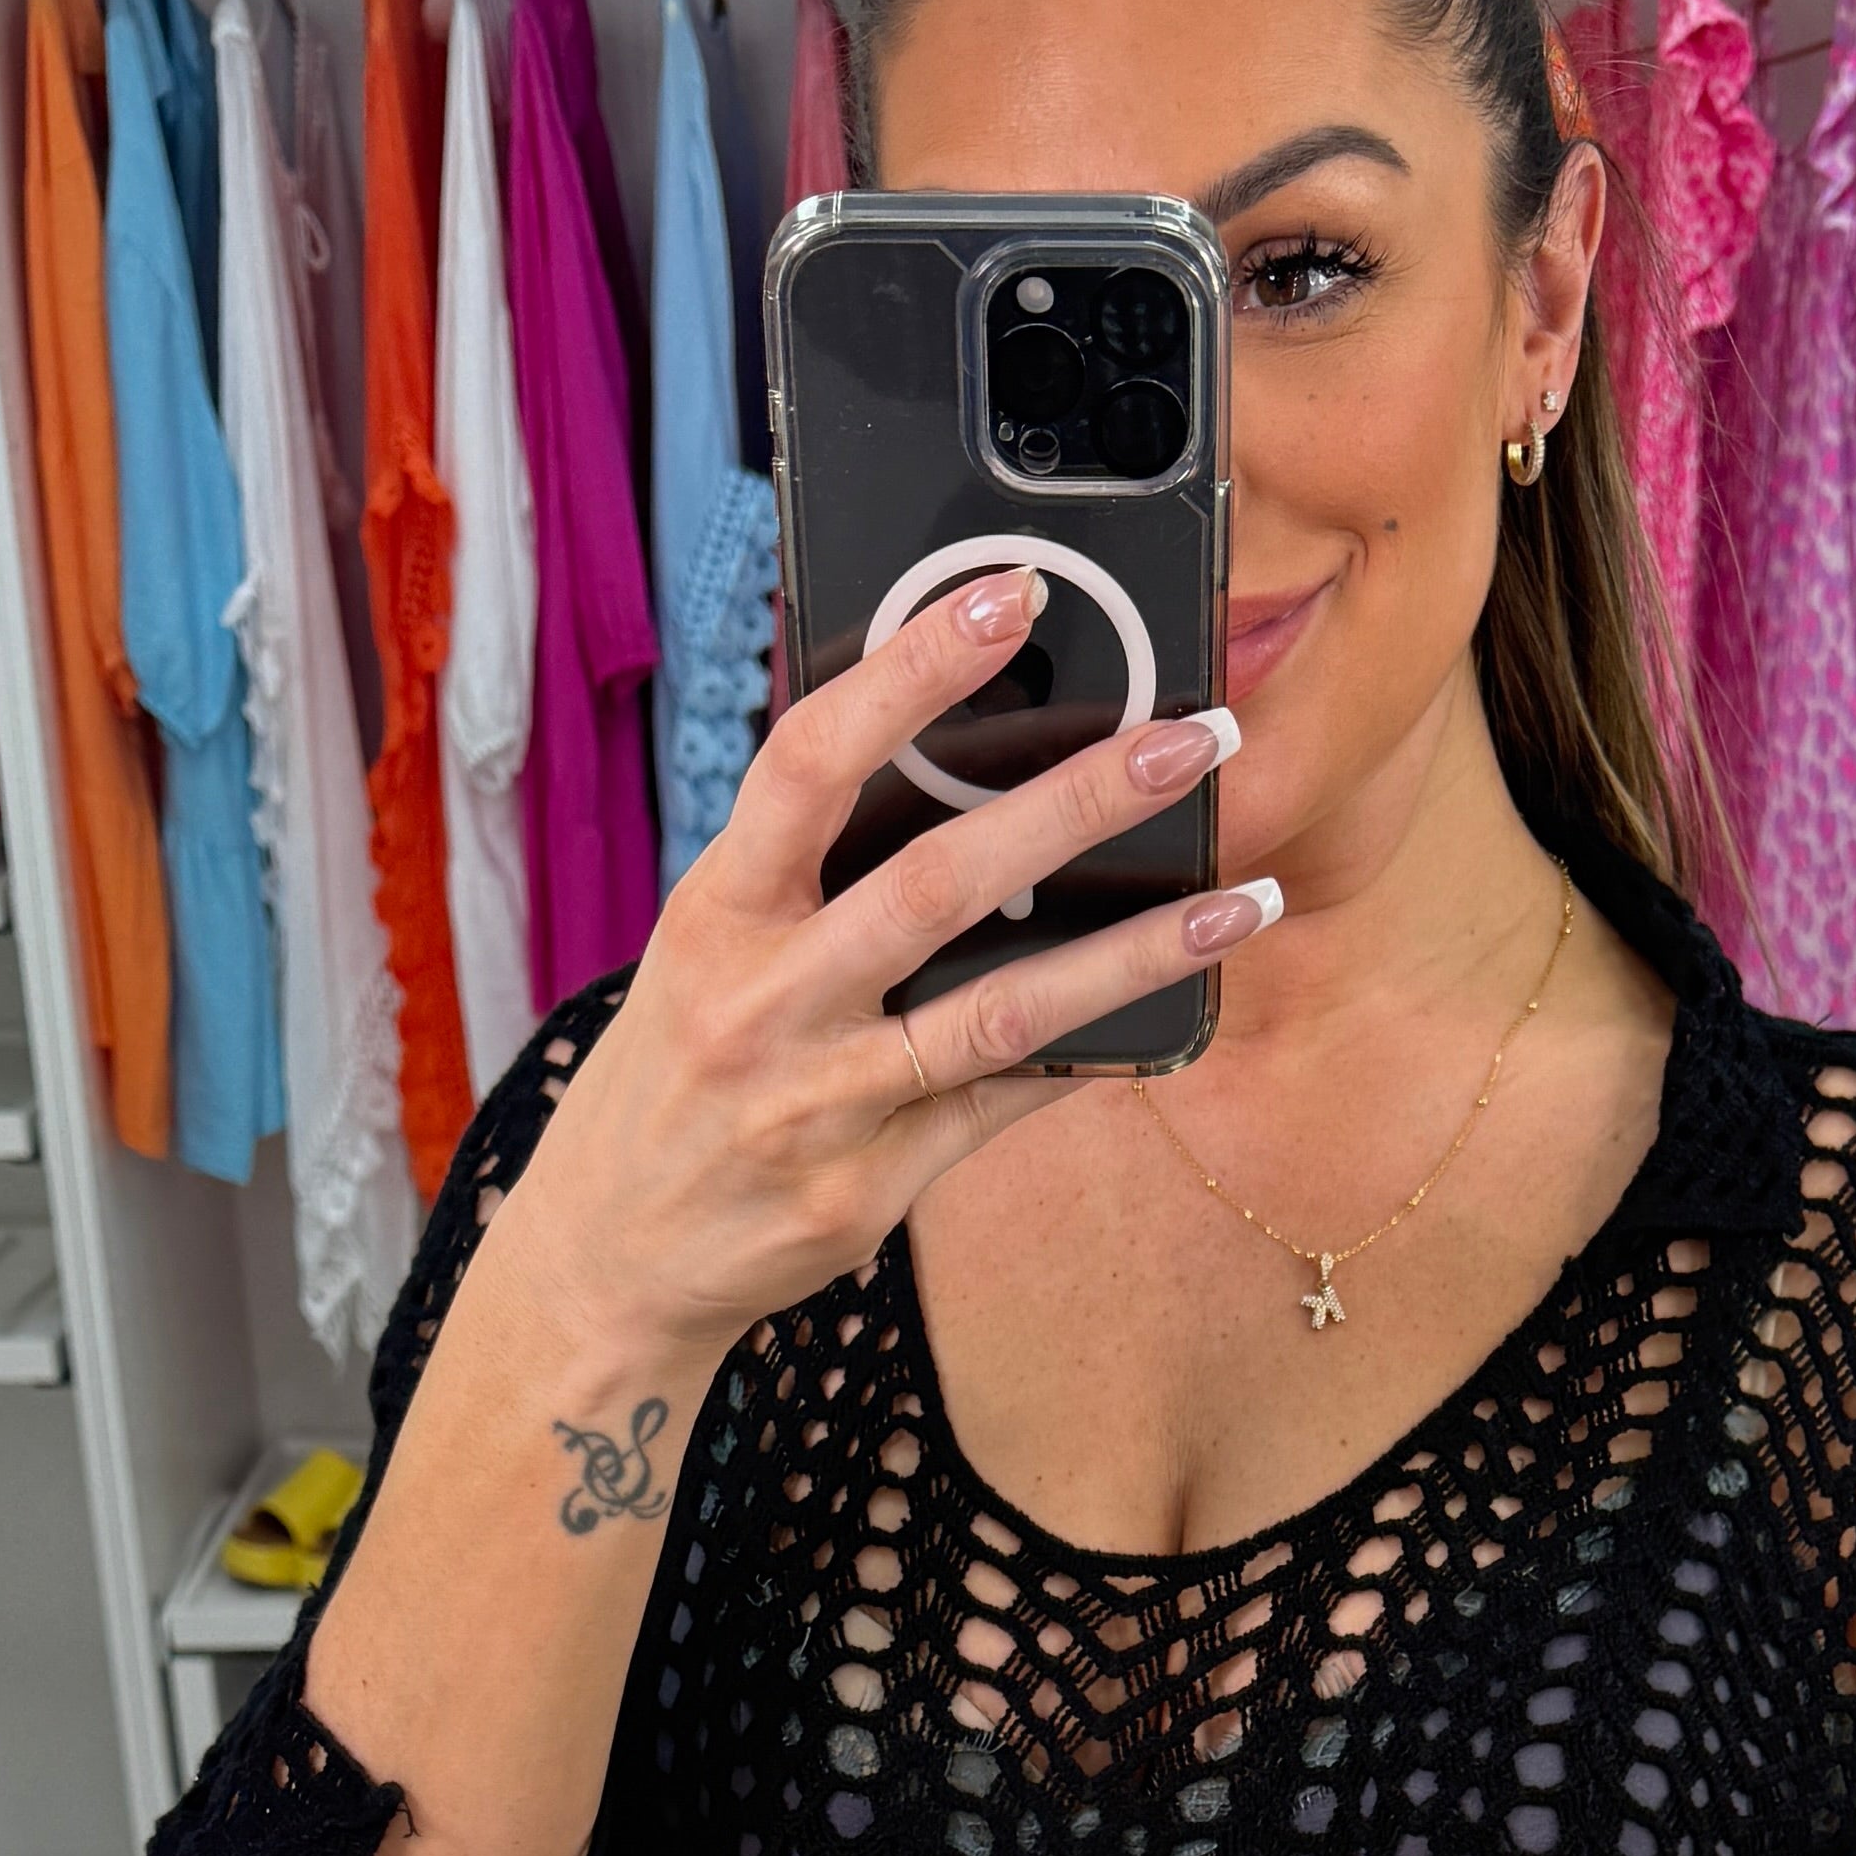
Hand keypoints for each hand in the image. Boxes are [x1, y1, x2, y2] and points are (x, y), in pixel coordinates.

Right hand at [466, 565, 1265, 1376]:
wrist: (611, 1255)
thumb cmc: (679, 1073)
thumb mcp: (709, 949)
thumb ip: (808, 870)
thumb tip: (955, 765)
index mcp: (718, 911)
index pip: (810, 761)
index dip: (909, 672)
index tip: (1008, 599)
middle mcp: (764, 1001)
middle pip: (937, 881)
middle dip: (1076, 801)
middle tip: (1194, 740)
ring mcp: (819, 1103)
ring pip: (1003, 1011)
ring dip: (1136, 951)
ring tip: (1244, 900)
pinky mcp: (867, 1189)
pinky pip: (1003, 1107)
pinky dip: (1092, 1058)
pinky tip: (1175, 1012)